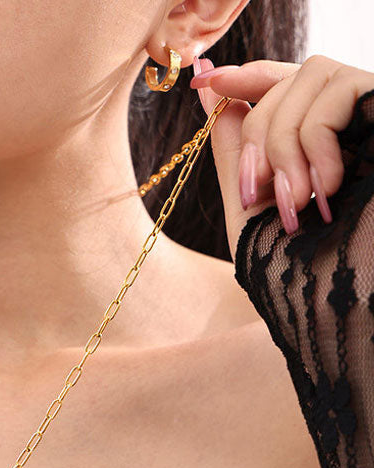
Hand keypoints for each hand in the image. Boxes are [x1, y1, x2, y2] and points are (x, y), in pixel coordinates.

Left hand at [189, 55, 373, 261]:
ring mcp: (372, 116)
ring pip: (312, 75)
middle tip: (256, 190)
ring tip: (293, 200)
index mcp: (318, 140)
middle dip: (259, 131)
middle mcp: (350, 122)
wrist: (332, 298)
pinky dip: (315, 138)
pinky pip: (341, 89)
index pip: (286, 81)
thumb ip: (235, 147)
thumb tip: (206, 89)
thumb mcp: (250, 202)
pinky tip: (323, 189)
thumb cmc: (291, 264)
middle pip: (291, 78)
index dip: (249, 75)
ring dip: (283, 140)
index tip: (209, 81)